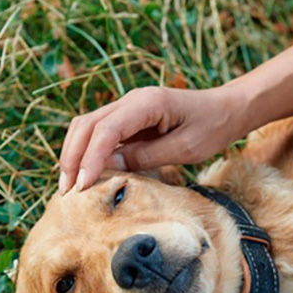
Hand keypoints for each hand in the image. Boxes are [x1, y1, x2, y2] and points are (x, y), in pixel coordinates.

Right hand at [59, 86, 245, 191]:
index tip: (82, 186)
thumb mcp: (185, 148)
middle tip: (67, 192)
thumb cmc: (212, 127)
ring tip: (69, 187)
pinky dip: (86, 152)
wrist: (226, 109)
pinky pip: (98, 133)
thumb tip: (109, 166)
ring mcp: (127, 108)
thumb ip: (147, 156)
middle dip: (72, 157)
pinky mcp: (128, 119)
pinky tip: (83, 175)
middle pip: (87, 125)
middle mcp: (132, 100)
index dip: (90, 158)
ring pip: (86, 126)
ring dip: (74, 155)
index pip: (107, 129)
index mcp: (148, 102)